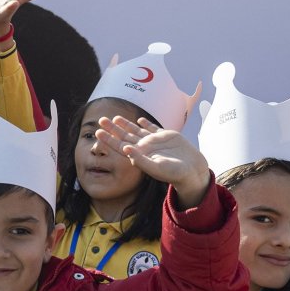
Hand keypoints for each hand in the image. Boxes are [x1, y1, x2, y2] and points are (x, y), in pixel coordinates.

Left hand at [94, 116, 211, 207]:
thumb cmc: (174, 173)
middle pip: (125, 136)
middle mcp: (145, 147)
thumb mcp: (156, 168)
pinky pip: (153, 128)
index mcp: (140, 155)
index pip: (120, 145)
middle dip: (113, 128)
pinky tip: (139, 119)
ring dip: (126, 124)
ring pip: (136, 130)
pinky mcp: (167, 136)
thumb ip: (140, 159)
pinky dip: (146, 123)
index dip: (108, 139)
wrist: (192, 170)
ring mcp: (155, 141)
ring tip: (115, 117)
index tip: (97, 132)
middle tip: (101, 120)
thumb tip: (124, 149)